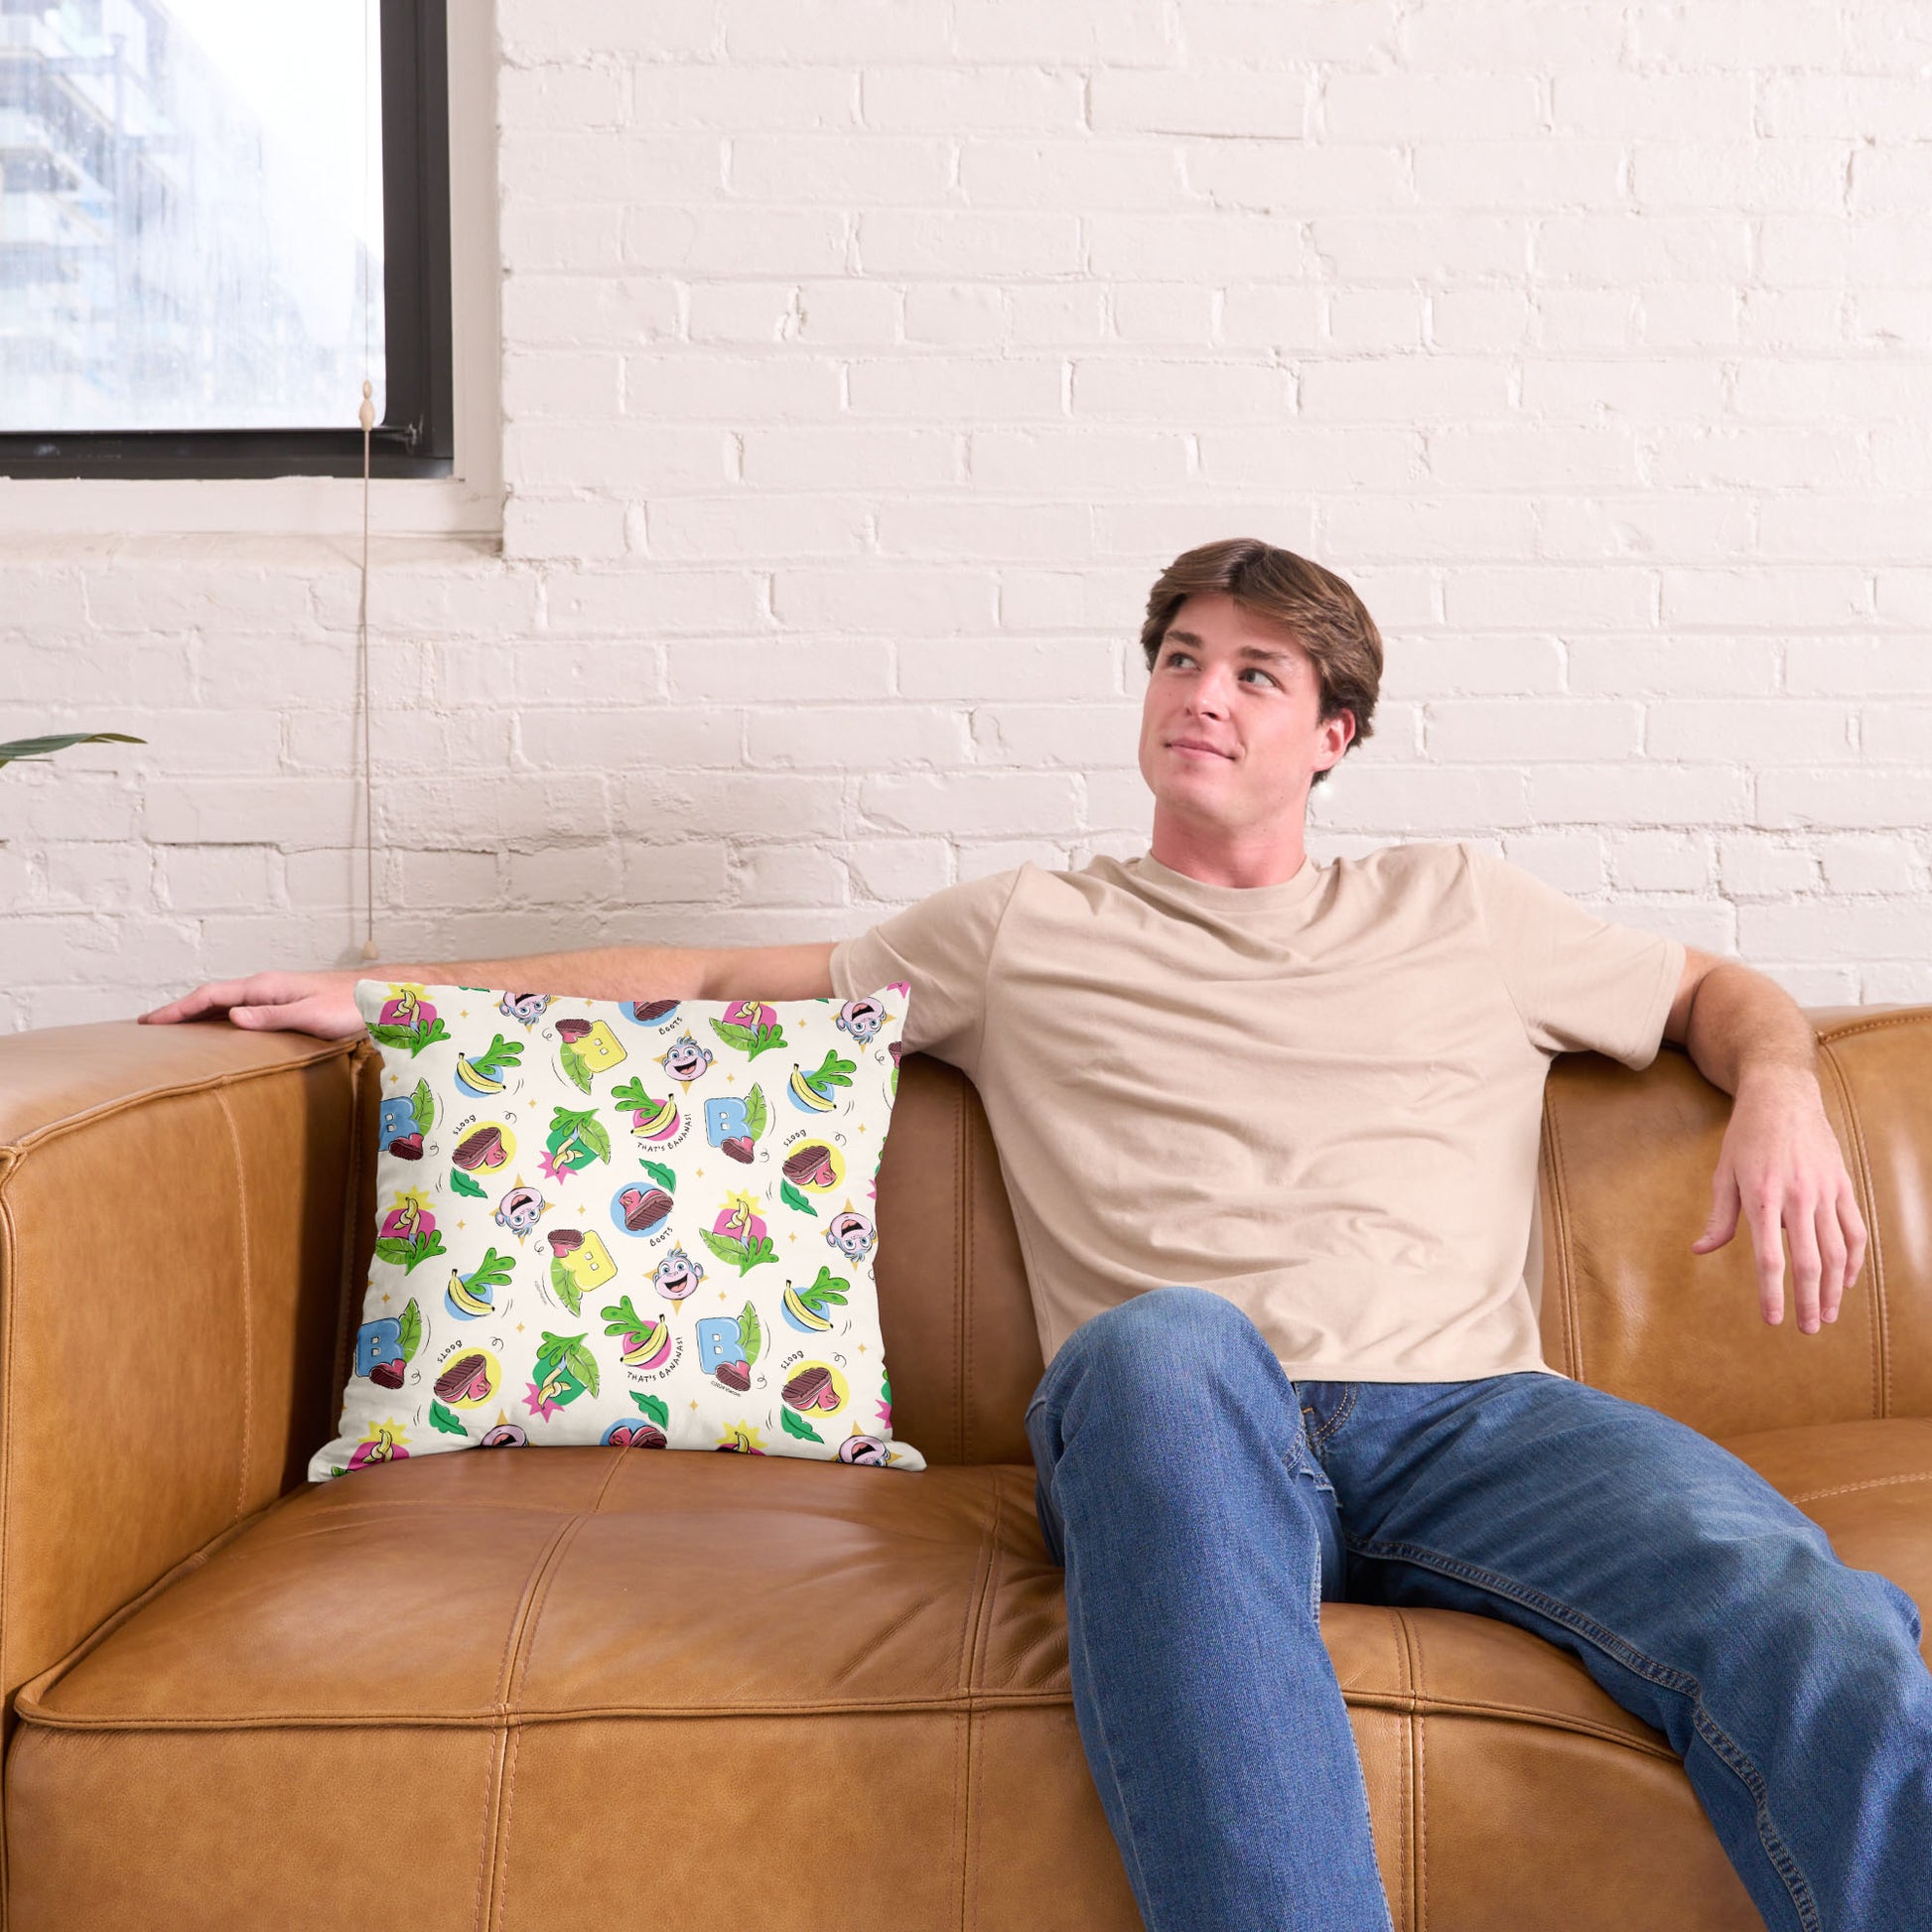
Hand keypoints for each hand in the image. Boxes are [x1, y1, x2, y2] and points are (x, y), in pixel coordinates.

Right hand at [137, 970, 365, 1039]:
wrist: (378, 996)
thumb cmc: (350, 1006)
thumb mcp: (310, 1014)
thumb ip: (271, 1016)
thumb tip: (230, 1017)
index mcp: (264, 986)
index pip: (210, 996)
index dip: (177, 1009)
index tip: (148, 1022)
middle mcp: (265, 986)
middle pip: (211, 997)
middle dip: (179, 1011)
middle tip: (147, 1027)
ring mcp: (274, 993)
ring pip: (225, 1002)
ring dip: (197, 1014)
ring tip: (173, 1030)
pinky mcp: (285, 1003)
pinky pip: (242, 1009)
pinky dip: (220, 1018)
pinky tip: (219, 1031)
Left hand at [1691, 1067, 1866, 1334]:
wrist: (1783, 1097)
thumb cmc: (1746, 1136)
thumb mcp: (1723, 1173)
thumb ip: (1718, 1217)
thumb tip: (1701, 1250)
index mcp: (1763, 1197)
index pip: (1771, 1258)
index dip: (1772, 1293)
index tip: (1774, 1321)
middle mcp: (1798, 1198)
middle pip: (1810, 1262)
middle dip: (1810, 1301)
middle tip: (1808, 1330)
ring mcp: (1825, 1192)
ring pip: (1838, 1251)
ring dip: (1835, 1288)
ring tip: (1829, 1315)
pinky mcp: (1843, 1186)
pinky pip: (1855, 1231)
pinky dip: (1853, 1259)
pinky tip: (1846, 1280)